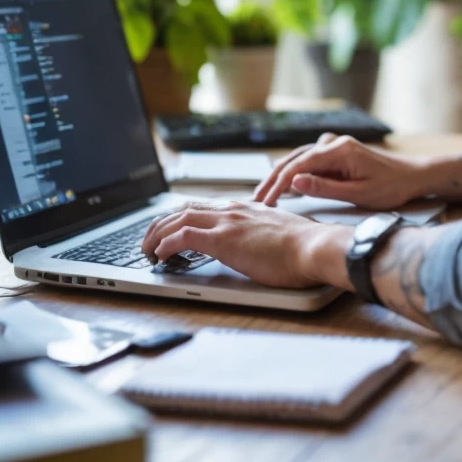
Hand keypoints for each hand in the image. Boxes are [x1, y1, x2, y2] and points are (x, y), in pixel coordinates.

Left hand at [140, 200, 349, 289]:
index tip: (172, 227)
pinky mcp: (223, 240)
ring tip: (146, 249)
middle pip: (185, 209)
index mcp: (246, 208)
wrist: (315, 247)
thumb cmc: (305, 248)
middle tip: (149, 239)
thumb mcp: (279, 234)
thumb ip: (264, 234)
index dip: (183, 216)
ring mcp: (227, 223)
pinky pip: (183, 237)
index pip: (205, 206)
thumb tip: (260, 246)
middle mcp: (233, 210)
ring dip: (157, 234)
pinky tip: (159, 255)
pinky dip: (166, 244)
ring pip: (178, 219)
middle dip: (162, 223)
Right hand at [252, 133, 429, 208]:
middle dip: (273, 180)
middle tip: (256, 200)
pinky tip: (284, 185)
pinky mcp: (335, 152)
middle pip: (294, 160)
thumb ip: (324, 188)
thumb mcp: (358, 194)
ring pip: (299, 158)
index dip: (279, 184)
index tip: (265, 202)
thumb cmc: (390, 188)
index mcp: (339, 151)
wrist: (412, 176)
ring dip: (281, 175)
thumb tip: (293, 183)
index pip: (299, 166)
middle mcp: (333, 142)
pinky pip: (308, 160)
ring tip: (264, 193)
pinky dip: (294, 171)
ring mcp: (334, 145)